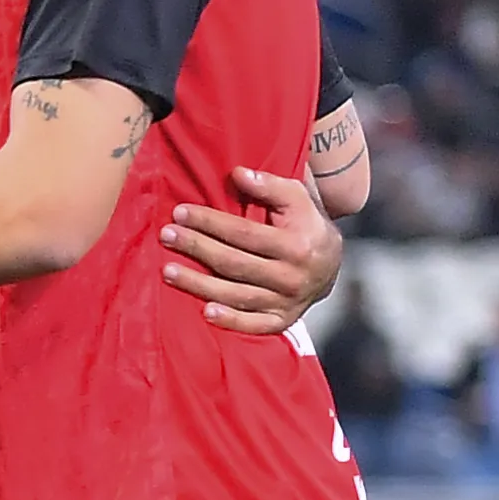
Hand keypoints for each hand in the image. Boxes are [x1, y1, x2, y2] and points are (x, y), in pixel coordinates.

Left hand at [162, 165, 341, 334]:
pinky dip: (230, 320)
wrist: (332, 266)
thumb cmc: (306, 225)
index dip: (210, 222)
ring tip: (168, 271)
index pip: (244, 233)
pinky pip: (253, 325)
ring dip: (199, 285)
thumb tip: (238, 174)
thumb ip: (271, 186)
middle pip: (234, 263)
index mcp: (297, 245)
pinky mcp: (282, 321)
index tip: (180, 212)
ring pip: (236, 295)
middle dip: (197, 248)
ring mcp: (287, 302)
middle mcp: (292, 277)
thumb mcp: (298, 199)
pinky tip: (204, 312)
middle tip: (166, 235)